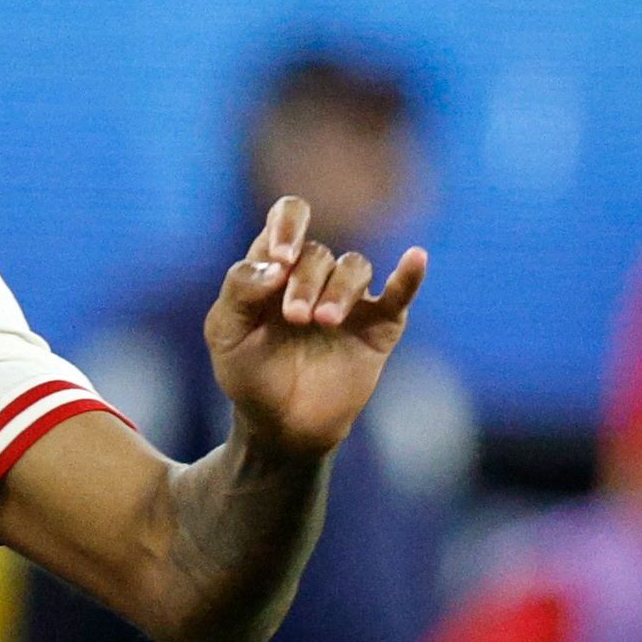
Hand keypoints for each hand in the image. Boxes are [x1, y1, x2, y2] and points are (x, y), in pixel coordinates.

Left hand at [202, 195, 427, 462]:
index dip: (289, 225)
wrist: (280, 426)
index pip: (289, 215)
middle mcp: (314, 275)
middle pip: (319, 253)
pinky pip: (400, 293)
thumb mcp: (226, 333)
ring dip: (339, 290)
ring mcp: (349, 299)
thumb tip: (277, 263)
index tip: (281, 257)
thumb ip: (239, 290)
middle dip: (306, 283)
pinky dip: (409, 276)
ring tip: (323, 322)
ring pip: (355, 268)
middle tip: (295, 318)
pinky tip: (415, 258)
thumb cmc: (249, 374)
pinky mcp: (378, 325)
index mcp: (275, 266)